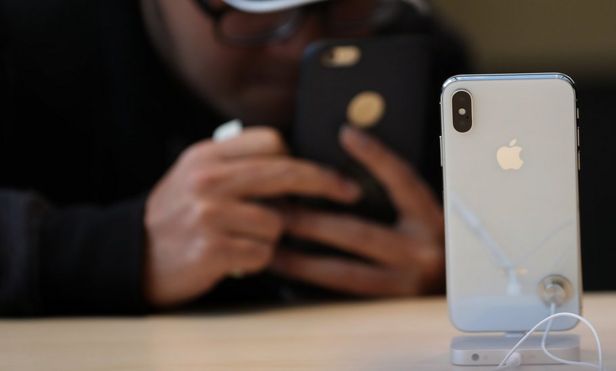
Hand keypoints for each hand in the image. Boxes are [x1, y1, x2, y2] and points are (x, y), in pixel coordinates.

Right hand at [144, 127, 360, 306]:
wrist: (134, 256)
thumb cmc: (177, 216)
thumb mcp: (198, 176)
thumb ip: (239, 166)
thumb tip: (297, 165)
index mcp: (207, 155)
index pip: (271, 141)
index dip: (302, 156)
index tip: (326, 170)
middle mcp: (208, 179)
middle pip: (286, 173)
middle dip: (325, 182)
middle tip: (350, 192)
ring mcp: (210, 214)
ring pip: (278, 222)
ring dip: (271, 236)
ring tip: (243, 239)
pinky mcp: (213, 249)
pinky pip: (263, 253)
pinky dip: (256, 259)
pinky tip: (233, 258)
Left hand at [271, 126, 444, 296]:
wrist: (464, 291)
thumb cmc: (433, 243)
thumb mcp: (425, 214)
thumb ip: (398, 191)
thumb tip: (354, 146)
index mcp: (432, 221)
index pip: (404, 181)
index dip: (377, 156)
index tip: (347, 134)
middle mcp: (422, 253)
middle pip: (357, 232)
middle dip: (310, 220)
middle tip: (276, 209)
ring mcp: (405, 285)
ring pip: (342, 272)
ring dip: (301, 260)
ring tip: (270, 247)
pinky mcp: (389, 308)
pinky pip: (342, 297)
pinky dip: (312, 287)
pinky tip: (288, 278)